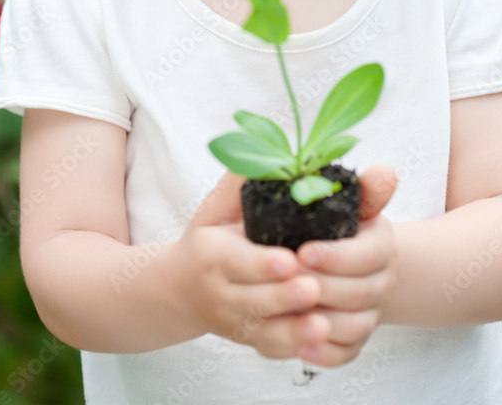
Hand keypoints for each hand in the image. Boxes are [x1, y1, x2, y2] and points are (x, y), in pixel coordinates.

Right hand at [170, 171, 326, 359]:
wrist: (178, 290)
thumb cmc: (207, 239)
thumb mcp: (215, 208)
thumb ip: (239, 182)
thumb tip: (266, 152)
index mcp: (213, 254)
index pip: (239, 261)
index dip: (263, 263)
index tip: (289, 261)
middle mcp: (221, 292)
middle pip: (255, 299)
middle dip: (285, 296)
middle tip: (314, 289)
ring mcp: (234, 322)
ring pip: (266, 331)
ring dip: (295, 331)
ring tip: (324, 326)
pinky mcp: (248, 341)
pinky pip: (271, 350)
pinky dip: (293, 349)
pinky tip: (319, 345)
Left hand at [294, 164, 397, 367]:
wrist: (343, 261)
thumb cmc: (333, 223)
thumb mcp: (344, 200)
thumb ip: (357, 186)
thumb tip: (384, 172)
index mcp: (380, 243)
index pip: (368, 254)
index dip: (336, 256)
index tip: (302, 252)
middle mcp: (382, 280)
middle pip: (361, 292)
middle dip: (323, 288)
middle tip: (287, 283)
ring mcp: (372, 312)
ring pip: (356, 326)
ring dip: (324, 324)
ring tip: (291, 317)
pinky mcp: (357, 338)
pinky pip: (348, 353)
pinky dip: (327, 354)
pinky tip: (301, 348)